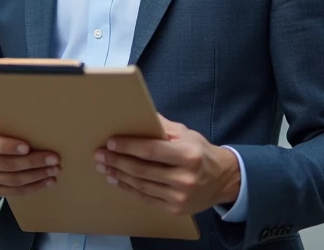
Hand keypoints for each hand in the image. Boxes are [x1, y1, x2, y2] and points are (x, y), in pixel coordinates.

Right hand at [0, 124, 59, 196]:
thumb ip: (5, 128)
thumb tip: (36, 127)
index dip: (7, 146)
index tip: (27, 147)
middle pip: (6, 164)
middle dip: (32, 162)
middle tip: (53, 158)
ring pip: (13, 180)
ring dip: (36, 176)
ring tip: (54, 170)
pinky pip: (15, 192)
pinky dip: (33, 187)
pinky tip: (47, 181)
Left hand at [95, 115, 241, 216]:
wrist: (223, 181)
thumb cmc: (201, 152)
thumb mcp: (187, 134)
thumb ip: (162, 126)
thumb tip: (138, 114)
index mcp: (189, 155)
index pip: (151, 150)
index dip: (128, 146)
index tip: (110, 142)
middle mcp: (184, 178)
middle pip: (142, 169)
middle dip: (117, 161)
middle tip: (99, 155)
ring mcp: (179, 197)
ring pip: (141, 185)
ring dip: (119, 175)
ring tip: (104, 167)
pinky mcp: (175, 209)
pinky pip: (146, 198)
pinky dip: (129, 188)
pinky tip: (117, 180)